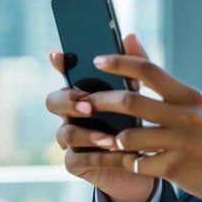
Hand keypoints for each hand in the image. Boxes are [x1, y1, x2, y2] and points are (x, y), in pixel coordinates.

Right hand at [46, 34, 158, 201]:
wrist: (149, 166)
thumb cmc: (140, 126)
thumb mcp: (141, 96)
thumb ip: (135, 68)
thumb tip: (129, 35)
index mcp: (84, 93)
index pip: (65, 74)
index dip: (59, 64)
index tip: (58, 53)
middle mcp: (72, 115)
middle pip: (53, 101)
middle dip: (68, 100)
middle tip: (88, 103)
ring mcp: (71, 140)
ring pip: (63, 133)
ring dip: (86, 133)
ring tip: (108, 136)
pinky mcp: (77, 164)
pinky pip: (75, 159)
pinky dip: (95, 156)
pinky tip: (113, 154)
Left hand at [83, 53, 201, 201]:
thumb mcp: (199, 105)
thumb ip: (165, 83)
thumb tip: (133, 40)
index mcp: (189, 96)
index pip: (149, 70)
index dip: (119, 63)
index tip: (96, 60)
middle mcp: (185, 115)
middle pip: (130, 102)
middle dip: (99, 102)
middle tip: (81, 104)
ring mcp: (181, 143)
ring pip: (128, 136)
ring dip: (106, 138)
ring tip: (95, 137)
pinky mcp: (177, 169)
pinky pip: (137, 164)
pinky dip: (121, 163)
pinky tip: (114, 161)